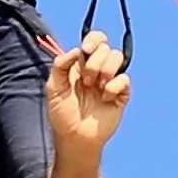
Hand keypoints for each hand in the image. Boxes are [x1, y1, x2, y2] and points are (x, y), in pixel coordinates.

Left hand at [46, 31, 131, 152]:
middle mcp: (98, 69)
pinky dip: (113, 87)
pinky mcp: (121, 94)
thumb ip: (60, 65)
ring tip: (96, 87)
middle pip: (106, 47)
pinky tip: (105, 98)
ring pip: (118, 57)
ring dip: (105, 70)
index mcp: (82, 63)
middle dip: (94, 62)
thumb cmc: (62, 114)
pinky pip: (124, 79)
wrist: (75, 137)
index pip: (94, 39)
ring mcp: (110, 80)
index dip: (93, 39)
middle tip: (86, 81)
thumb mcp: (54, 87)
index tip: (86, 50)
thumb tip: (77, 50)